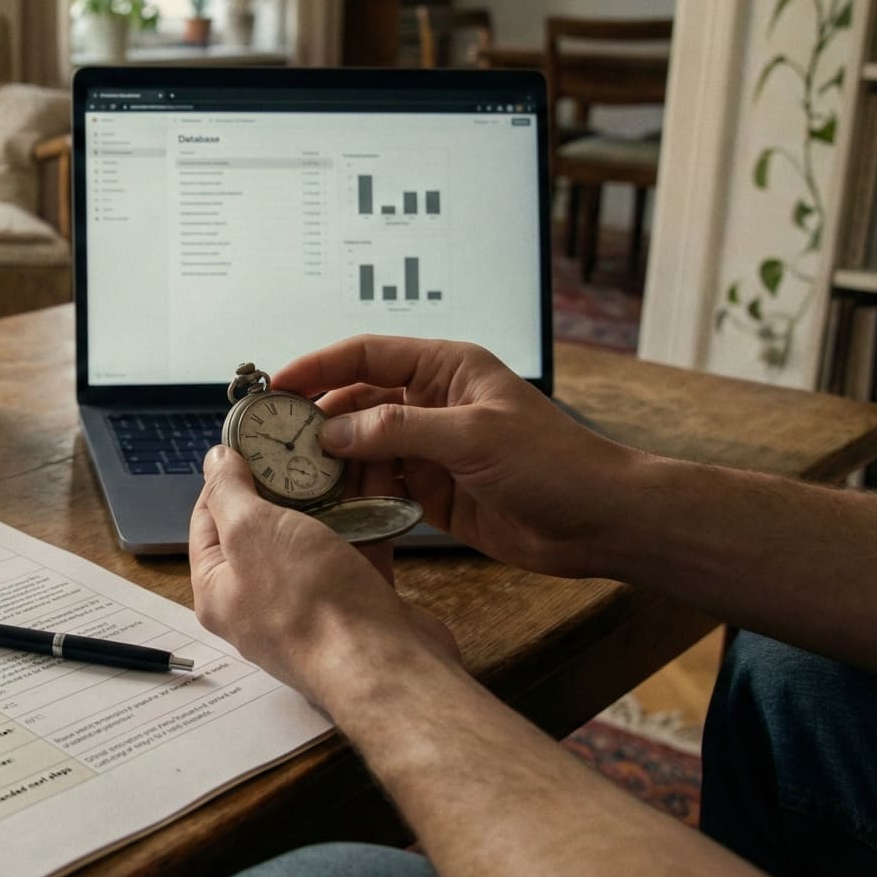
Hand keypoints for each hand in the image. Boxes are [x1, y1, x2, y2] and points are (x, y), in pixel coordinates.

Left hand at [189, 446, 456, 705]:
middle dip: (282, 484)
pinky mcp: (355, 606)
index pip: (208, 520)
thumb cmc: (309, 603)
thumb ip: (229, 492)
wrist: (384, 664)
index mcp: (218, 589)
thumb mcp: (252, 530)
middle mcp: (257, 602)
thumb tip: (214, 460)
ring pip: (313, 539)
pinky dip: (365, 522)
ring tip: (340, 457)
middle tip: (299, 445)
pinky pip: (354, 552)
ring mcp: (309, 606)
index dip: (226, 477)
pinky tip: (377, 489)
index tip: (250, 443)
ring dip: (328, 499)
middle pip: (263, 528)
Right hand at [276, 335, 637, 577]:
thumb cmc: (553, 463)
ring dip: (332, 461)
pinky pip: (377, 484)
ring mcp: (429, 448)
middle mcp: (431, 403)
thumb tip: (331, 433)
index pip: (366, 354)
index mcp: (445, 368)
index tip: (277, 386)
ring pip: (361, 447)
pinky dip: (353, 493)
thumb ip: (396, 429)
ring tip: (296, 479)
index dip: (318, 366)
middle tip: (275, 443)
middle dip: (317, 419)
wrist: (601, 522)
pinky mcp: (430, 490)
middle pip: (355, 401)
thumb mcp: (471, 436)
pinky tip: (330, 505)